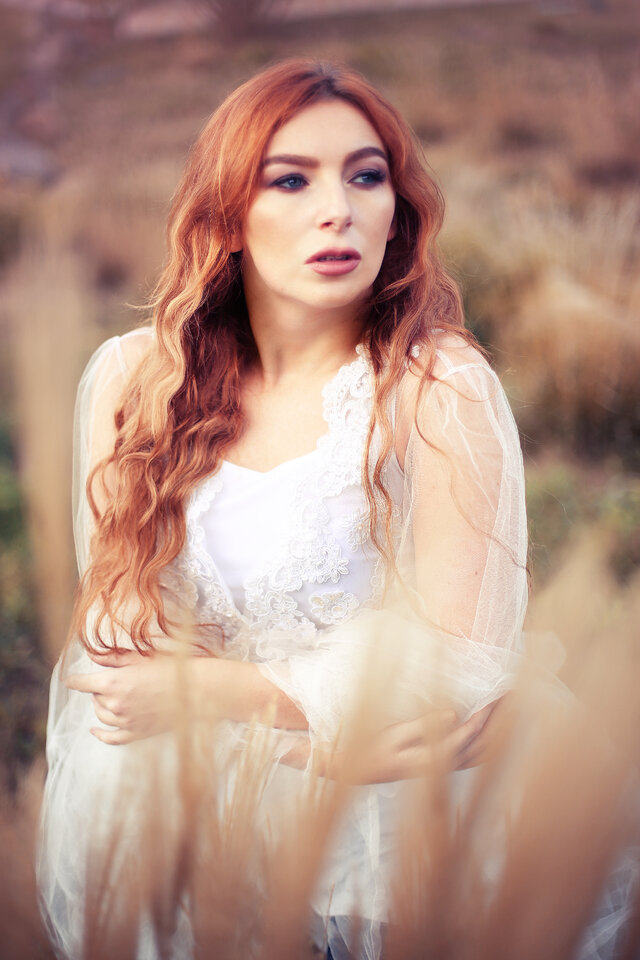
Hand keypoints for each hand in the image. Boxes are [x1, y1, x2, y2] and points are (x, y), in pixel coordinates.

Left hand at [64, 649, 188, 744]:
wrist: (195, 690)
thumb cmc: (171, 669)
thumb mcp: (140, 658)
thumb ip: (114, 659)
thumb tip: (93, 657)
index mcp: (114, 682)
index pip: (82, 683)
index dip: (75, 680)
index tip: (70, 680)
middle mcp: (115, 703)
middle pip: (94, 697)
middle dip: (99, 689)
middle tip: (114, 680)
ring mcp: (125, 721)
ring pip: (100, 715)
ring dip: (102, 705)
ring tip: (113, 697)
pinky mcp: (136, 734)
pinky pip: (111, 738)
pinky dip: (100, 734)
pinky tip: (94, 730)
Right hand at [308, 699, 502, 783]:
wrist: (364, 770)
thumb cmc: (376, 749)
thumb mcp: (395, 734)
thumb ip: (424, 725)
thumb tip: (452, 715)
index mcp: (431, 758)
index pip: (465, 738)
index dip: (481, 718)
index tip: (493, 700)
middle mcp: (444, 767)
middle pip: (480, 747)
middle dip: (497, 723)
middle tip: (510, 698)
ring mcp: (446, 769)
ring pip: (481, 753)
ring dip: (496, 732)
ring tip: (508, 708)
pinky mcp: (445, 766)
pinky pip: (475, 757)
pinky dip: (489, 743)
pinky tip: (496, 732)